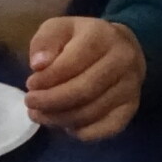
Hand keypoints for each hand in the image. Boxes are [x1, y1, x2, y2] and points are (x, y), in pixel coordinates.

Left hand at [24, 17, 144, 139]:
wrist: (122, 47)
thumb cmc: (82, 39)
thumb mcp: (59, 29)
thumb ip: (45, 42)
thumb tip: (38, 65)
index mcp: (102, 36)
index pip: (72, 63)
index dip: (47, 79)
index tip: (30, 85)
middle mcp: (122, 60)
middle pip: (83, 91)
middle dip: (51, 101)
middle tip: (31, 104)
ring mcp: (131, 86)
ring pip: (91, 112)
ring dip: (60, 119)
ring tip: (40, 115)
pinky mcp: (132, 107)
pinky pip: (106, 129)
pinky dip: (81, 132)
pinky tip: (66, 125)